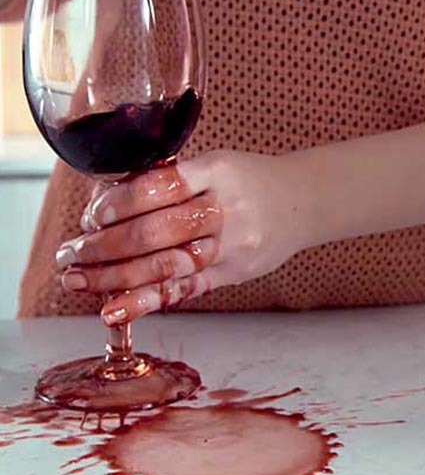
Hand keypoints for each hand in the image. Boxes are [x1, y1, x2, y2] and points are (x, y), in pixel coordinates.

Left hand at [56, 150, 312, 324]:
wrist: (304, 202)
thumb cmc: (251, 181)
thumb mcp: (217, 163)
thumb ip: (173, 180)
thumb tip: (108, 199)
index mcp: (219, 171)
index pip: (160, 187)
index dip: (119, 203)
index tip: (92, 215)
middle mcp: (227, 209)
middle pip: (157, 231)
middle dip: (104, 246)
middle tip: (70, 254)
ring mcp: (233, 245)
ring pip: (167, 265)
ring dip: (114, 277)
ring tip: (78, 281)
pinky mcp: (234, 272)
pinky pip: (186, 289)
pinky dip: (146, 301)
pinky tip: (114, 310)